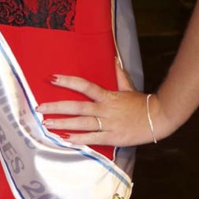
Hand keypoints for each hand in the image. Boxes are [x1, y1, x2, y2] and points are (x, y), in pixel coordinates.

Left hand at [36, 61, 166, 147]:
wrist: (157, 119)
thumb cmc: (142, 103)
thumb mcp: (129, 87)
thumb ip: (118, 75)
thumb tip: (114, 58)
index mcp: (108, 96)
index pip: (84, 86)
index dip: (68, 82)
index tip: (52, 79)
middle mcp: (105, 109)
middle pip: (77, 107)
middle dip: (57, 107)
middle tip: (40, 107)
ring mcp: (107, 124)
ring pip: (81, 124)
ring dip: (62, 124)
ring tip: (46, 123)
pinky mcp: (111, 138)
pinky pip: (91, 139)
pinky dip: (77, 139)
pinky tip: (63, 139)